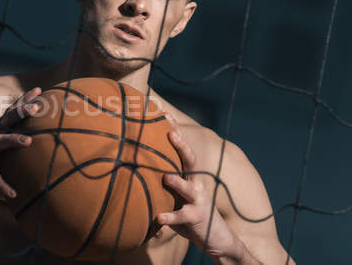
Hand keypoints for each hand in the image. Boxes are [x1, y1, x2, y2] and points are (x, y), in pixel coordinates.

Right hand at [0, 87, 41, 200]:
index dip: (23, 102)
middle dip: (21, 112)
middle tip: (37, 105)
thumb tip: (38, 176)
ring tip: (29, 141)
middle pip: (6, 122)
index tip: (38, 89)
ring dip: (13, 140)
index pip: (10, 116)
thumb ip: (15, 169)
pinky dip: (2, 185)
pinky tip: (13, 194)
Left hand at [156, 112, 240, 260]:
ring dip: (177, 183)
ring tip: (166, 177)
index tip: (165, 114)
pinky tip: (158, 217)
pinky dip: (169, 217)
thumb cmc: (190, 212)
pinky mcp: (195, 219)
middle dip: (181, 146)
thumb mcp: (178, 195)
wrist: (216, 238)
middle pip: (190, 161)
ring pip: (188, 188)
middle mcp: (195, 184)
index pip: (183, 149)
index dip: (176, 131)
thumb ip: (163, 183)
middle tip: (171, 132)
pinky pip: (181, 217)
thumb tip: (136, 168)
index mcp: (190, 176)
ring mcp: (197, 201)